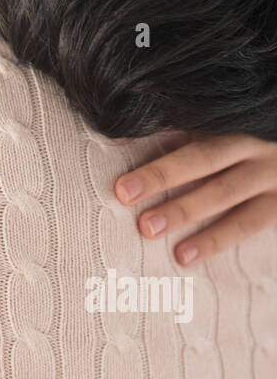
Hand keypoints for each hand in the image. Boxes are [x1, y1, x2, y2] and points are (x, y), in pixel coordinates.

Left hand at [114, 133, 276, 265]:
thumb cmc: (243, 147)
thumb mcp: (216, 132)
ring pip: (225, 192)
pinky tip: (186, 256)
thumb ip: (173, 132)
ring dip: (185, 211)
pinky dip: (214, 240)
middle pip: (204, 157)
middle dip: (163, 175)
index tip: (121, 165)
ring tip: (149, 229)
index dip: (153, 139)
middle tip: (125, 194)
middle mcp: (251, 143)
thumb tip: (117, 137)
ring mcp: (270, 174)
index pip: (188, 127)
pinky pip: (247, 224)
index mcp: (230, 122)